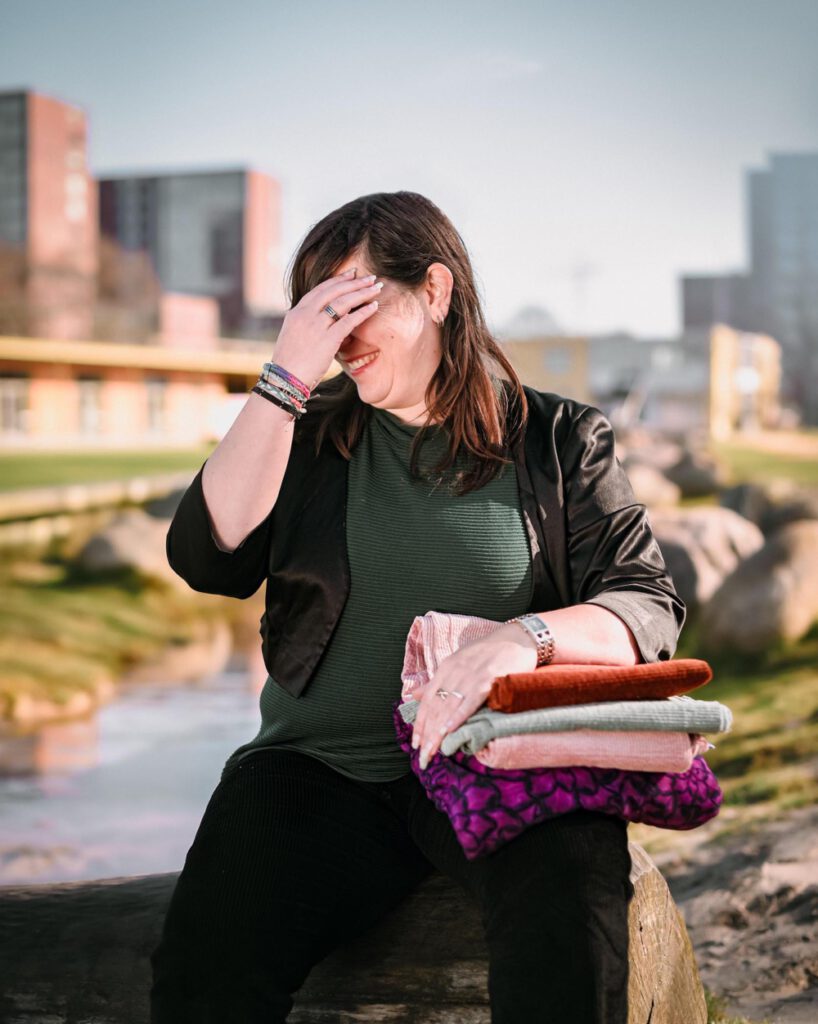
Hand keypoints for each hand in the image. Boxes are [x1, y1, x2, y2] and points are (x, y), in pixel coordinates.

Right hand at [272, 268, 383, 388]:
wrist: (284, 380)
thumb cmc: (290, 363)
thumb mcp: (293, 336)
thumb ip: (306, 324)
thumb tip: (323, 320)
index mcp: (296, 312)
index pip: (320, 289)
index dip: (338, 280)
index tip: (351, 274)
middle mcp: (305, 315)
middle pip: (334, 291)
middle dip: (354, 282)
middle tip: (370, 277)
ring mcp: (316, 326)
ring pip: (343, 302)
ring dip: (362, 293)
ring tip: (376, 288)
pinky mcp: (327, 340)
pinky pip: (349, 321)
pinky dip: (363, 312)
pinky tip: (374, 306)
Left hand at [410, 622, 537, 768]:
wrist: (516, 639)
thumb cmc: (487, 652)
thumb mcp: (458, 662)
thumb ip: (437, 681)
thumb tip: (414, 695)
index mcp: (446, 668)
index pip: (428, 700)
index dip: (420, 724)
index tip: (416, 744)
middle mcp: (454, 672)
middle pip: (436, 708)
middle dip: (428, 734)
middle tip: (423, 757)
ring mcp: (470, 676)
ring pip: (449, 708)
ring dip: (439, 732)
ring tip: (432, 751)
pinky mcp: (488, 680)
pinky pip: (470, 701)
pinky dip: (459, 715)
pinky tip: (449, 729)